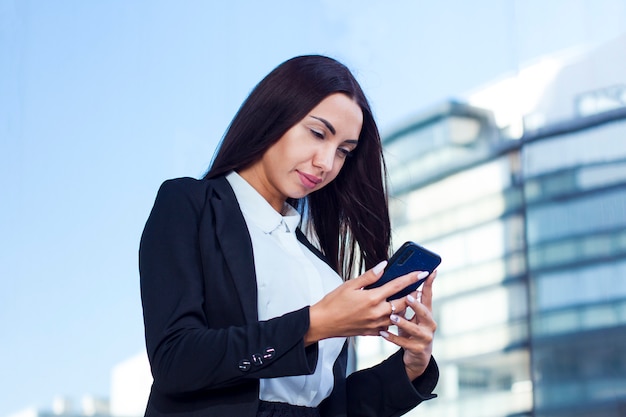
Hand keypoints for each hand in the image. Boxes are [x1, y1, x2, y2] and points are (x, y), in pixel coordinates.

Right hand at [304, 261, 421, 344]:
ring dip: (404, 307)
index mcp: (372, 298)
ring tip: (408, 299)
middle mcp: (377, 312)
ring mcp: (376, 324)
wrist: (323, 323)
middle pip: (403, 302)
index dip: (412, 277)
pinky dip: (393, 319)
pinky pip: (389, 326)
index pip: (397, 285)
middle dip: (413, 294)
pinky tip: (392, 313)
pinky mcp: (372, 332)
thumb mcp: (350, 285)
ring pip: (398, 316)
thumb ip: (369, 276)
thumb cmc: (333, 302)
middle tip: (418, 287)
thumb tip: (384, 265)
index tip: (423, 272)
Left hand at [380, 271, 436, 380]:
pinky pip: (404, 343)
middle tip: (408, 297)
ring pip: (415, 329)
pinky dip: (393, 338)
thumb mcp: (408, 315)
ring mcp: (425, 337)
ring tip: (393, 317)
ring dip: (404, 322)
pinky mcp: (417, 349)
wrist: (416, 355)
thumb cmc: (410, 329)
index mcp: (426, 312)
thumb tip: (393, 285)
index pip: (428, 295)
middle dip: (416, 305)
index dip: (429, 283)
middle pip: (424, 312)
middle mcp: (429, 323)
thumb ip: (403, 301)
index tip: (430, 271)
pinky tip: (383, 333)